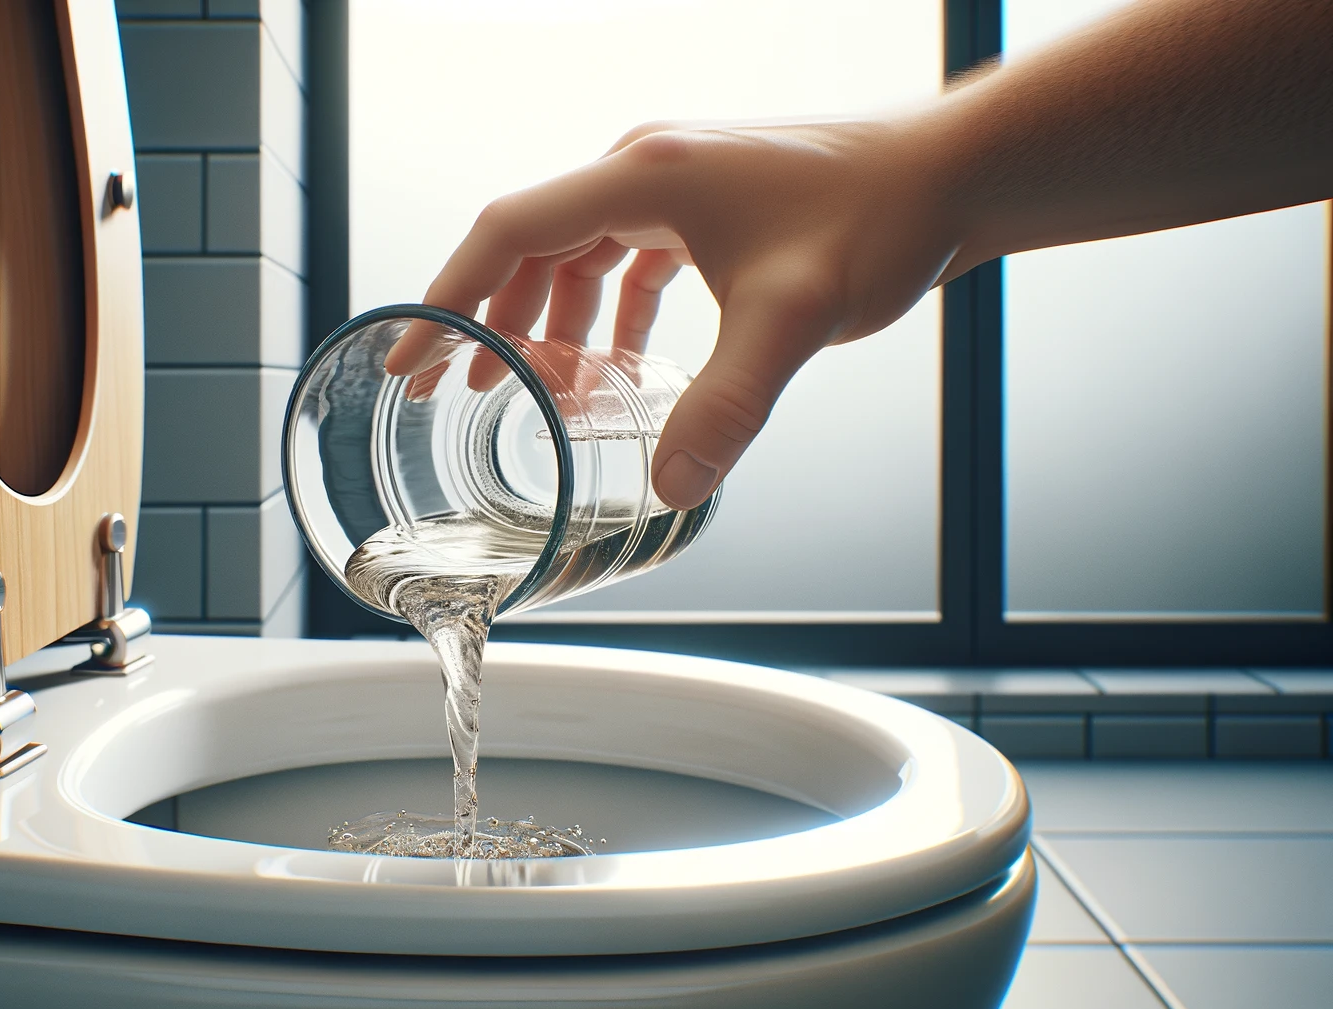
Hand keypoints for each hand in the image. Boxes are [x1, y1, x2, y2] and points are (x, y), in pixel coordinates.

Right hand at [385, 120, 966, 509]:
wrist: (953, 174)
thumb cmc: (879, 217)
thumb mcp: (792, 320)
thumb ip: (726, 405)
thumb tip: (671, 486)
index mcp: (643, 176)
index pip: (508, 231)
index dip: (447, 296)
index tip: (409, 354)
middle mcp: (648, 168)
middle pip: (529, 242)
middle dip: (481, 317)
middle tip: (442, 384)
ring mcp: (679, 182)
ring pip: (577, 250)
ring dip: (544, 317)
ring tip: (521, 384)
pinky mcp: (710, 203)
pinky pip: (628, 255)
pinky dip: (606, 309)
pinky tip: (617, 361)